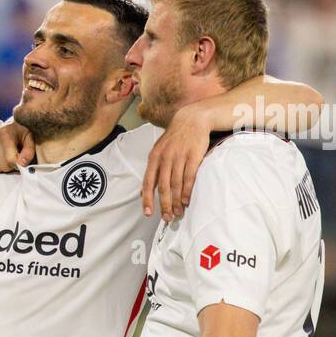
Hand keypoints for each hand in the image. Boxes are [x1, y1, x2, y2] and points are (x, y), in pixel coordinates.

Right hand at [0, 121, 35, 172]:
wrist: (13, 126)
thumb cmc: (22, 132)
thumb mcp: (30, 139)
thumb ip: (28, 151)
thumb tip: (22, 164)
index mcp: (6, 135)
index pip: (10, 159)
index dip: (18, 165)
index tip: (23, 163)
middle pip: (4, 165)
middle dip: (13, 166)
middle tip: (18, 158)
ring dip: (6, 167)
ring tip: (11, 158)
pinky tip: (4, 159)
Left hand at [140, 104, 209, 221]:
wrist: (192, 119)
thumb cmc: (175, 138)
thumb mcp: (159, 151)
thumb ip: (152, 172)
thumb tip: (142, 193)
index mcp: (154, 158)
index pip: (148, 182)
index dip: (147, 199)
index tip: (148, 213)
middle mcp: (164, 158)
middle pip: (162, 186)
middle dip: (164, 204)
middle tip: (167, 218)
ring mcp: (179, 157)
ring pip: (175, 184)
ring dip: (176, 201)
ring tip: (178, 212)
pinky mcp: (193, 156)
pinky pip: (189, 177)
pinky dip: (187, 191)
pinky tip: (186, 201)